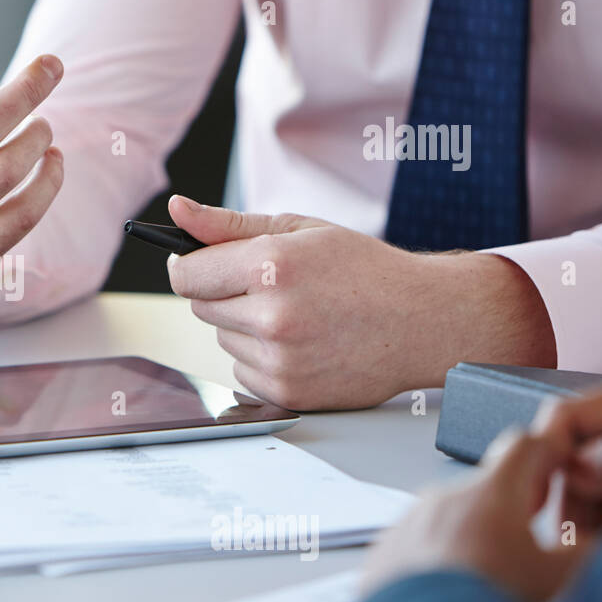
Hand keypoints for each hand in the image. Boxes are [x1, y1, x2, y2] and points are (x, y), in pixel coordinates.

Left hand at [164, 195, 554, 409]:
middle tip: (272, 284)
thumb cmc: (365, 270)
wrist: (423, 322)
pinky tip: (302, 341)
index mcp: (271, 265)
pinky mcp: (286, 391)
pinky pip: (242, 370)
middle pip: (200, 306)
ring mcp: (279, 359)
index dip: (190, 266)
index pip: (185, 274)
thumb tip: (177, 210)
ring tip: (297, 313)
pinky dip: (261, 357)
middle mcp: (272, 315)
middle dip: (224, 292)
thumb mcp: (300, 229)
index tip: (201, 264)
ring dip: (244, 325)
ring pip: (222, 338)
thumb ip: (229, 223)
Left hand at [361, 384, 601, 601]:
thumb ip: (583, 548)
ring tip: (485, 585)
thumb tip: (586, 539)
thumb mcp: (562, 579)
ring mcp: (405, 526)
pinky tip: (450, 595)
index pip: (524, 446)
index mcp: (488, 494)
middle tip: (526, 551)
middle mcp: (439, 500)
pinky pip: (415, 548)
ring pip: (447, 521)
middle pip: (484, 491)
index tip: (556, 465)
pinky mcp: (381, 555)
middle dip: (508, 513)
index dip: (546, 453)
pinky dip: (434, 564)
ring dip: (469, 542)